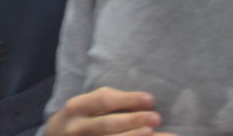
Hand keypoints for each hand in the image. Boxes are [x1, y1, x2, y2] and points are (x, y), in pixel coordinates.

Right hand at [44, 87, 179, 135]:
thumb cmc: (81, 117)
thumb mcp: (87, 104)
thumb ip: (109, 100)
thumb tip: (145, 102)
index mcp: (77, 107)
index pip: (103, 100)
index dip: (127, 99)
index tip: (150, 99)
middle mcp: (76, 127)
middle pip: (106, 124)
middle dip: (132, 120)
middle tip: (156, 117)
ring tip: (151, 132)